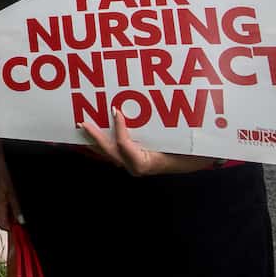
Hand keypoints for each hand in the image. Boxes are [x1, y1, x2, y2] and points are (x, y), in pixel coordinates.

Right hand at [0, 136, 23, 229]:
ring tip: (19, 207)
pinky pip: (0, 201)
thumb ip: (16, 207)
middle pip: (2, 218)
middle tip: (23, 218)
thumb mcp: (12, 191)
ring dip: (10, 211)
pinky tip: (13, 197)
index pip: (3, 225)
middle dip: (12, 220)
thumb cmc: (1, 172)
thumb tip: (20, 222)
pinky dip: (7, 203)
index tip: (22, 230)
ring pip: (2, 210)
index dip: (13, 229)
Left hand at [79, 107, 216, 175]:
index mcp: (145, 163)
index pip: (124, 146)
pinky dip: (104, 140)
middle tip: (82, 123)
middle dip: (95, 137)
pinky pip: (113, 150)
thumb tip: (173, 119)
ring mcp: (131, 164)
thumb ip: (174, 135)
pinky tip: (95, 131)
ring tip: (82, 126)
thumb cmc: (189, 152)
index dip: (119, 129)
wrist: (193, 163)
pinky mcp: (130, 160)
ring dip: (95, 139)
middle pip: (109, 151)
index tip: (115, 110)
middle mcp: (134, 166)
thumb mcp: (183, 143)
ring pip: (108, 152)